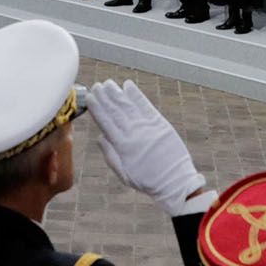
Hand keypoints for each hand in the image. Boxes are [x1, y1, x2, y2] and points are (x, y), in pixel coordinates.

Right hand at [88, 80, 206, 215]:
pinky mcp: (160, 123)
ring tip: (109, 84)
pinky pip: (146, 106)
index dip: (97, 109)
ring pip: (128, 106)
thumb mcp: (124, 174)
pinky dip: (137, 95)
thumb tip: (100, 138)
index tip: (90, 98)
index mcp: (123, 146)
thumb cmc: (148, 181)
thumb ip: (110, 155)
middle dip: (105, 97)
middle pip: (115, 111)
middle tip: (97, 86)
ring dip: (118, 93)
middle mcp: (134, 133)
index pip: (106, 122)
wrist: (175, 182)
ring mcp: (147, 127)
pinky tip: (129, 86)